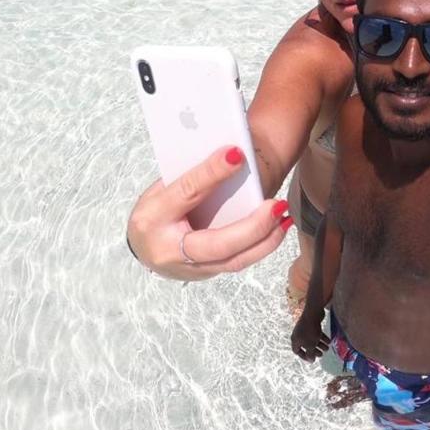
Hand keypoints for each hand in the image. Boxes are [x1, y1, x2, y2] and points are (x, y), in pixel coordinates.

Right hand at [126, 145, 292, 280]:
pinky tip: (278, 229)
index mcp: (152, 217)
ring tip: (284, 217)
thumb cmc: (157, 210)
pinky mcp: (206, 275)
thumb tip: (229, 156)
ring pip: (233, 260)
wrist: (145, 247)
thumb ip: (191, 178)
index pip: (186, 192)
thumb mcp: (163, 188)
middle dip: (251, 226)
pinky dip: (261, 245)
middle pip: (216, 243)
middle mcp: (168, 249)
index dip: (212, 173)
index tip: (237, 154)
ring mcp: (188, 268)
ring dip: (265, 240)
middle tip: (276, 205)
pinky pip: (237, 262)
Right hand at [291, 308, 328, 361]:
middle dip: (314, 350)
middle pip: (306, 345)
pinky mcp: (311, 324)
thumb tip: (311, 360)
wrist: (313, 314)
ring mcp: (305, 329)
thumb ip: (310, 354)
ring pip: (312, 339)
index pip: (296, 351)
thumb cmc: (310, 332)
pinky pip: (316, 333)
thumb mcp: (310, 345)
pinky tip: (329, 340)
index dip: (304, 356)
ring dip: (320, 344)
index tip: (311, 359)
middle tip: (321, 354)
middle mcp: (298, 334)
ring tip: (327, 348)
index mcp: (295, 340)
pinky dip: (322, 337)